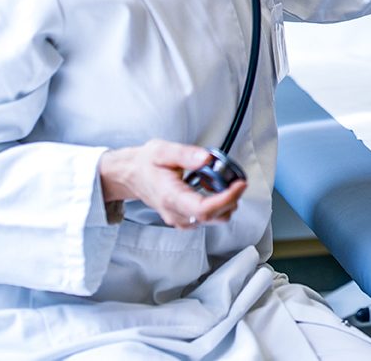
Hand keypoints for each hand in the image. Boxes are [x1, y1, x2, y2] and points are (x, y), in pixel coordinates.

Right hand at [99, 139, 246, 228]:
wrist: (131, 175)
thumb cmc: (146, 163)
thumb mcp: (163, 150)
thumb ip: (186, 154)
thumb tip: (207, 158)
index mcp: (170, 197)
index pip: (203, 209)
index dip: (226, 199)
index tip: (240, 184)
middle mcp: (175, 213)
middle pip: (212, 217)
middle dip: (231, 199)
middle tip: (237, 179)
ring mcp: (179, 219)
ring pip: (212, 220)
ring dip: (226, 202)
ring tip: (224, 181)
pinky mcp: (182, 219)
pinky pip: (206, 218)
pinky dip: (217, 205)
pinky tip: (213, 188)